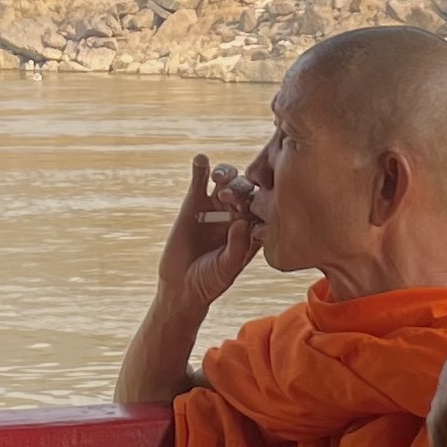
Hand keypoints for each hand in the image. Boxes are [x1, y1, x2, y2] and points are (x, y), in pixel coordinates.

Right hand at [155, 156, 262, 324]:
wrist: (182, 286)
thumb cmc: (210, 280)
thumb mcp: (227, 267)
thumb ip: (237, 246)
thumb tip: (242, 222)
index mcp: (253, 229)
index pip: (263, 208)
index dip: (262, 202)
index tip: (254, 208)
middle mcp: (237, 213)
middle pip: (246, 190)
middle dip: (240, 190)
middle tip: (229, 197)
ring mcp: (216, 207)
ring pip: (227, 181)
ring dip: (226, 175)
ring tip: (219, 177)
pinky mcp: (194, 204)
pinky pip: (199, 181)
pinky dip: (200, 168)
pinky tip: (201, 160)